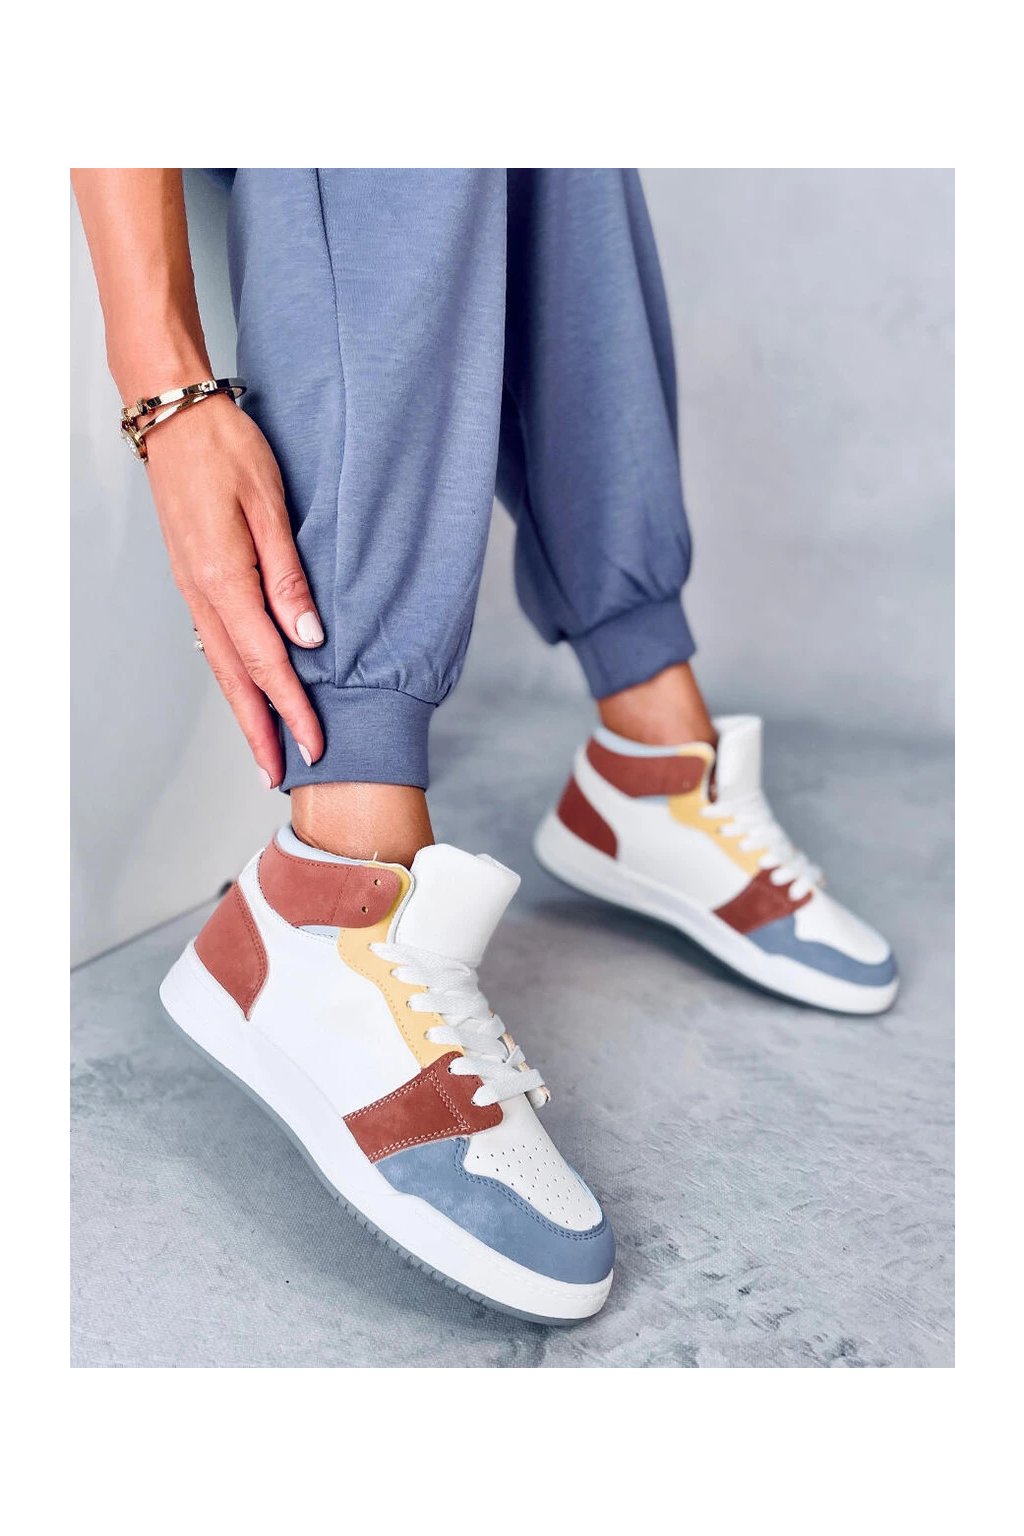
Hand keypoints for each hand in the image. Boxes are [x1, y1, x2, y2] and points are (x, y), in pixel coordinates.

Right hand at [146, 394, 324, 786]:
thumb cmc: (227, 451)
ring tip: (262, 749)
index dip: (292, 708)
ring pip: (221, 665)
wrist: (176, 419)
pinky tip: (245, 690)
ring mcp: (193, 588)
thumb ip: (288, 576)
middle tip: (279, 774)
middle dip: (259, 730)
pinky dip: (232, 676)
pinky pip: (214, 641)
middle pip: (236, 679)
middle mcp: (203, 593)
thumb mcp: (270, 507)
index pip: (267, 662)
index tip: (314, 744)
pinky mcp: (193, 579)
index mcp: (225, 580)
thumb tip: (308, 636)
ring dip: (243, 710)